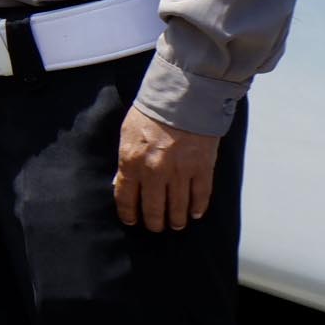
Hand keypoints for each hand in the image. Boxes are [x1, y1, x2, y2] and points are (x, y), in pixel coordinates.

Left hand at [112, 106, 219, 232]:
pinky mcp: (202, 168)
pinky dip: (198, 208)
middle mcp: (155, 172)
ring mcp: (180, 172)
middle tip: (156, 227)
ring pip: (178, 207)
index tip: (131, 221)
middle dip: (154, 222)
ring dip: (176, 220)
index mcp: (132, 162)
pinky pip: (200, 196)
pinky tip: (195, 214)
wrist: (182, 97)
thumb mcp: (126, 134)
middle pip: (153, 209)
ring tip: (176, 225)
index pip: (126, 198)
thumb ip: (125, 160)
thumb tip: (122, 183)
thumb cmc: (150, 112)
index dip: (129, 214)